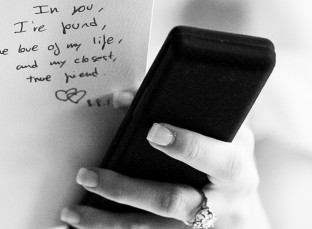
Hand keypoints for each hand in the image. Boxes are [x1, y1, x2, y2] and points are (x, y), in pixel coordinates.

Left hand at [60, 124, 270, 228]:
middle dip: (126, 190)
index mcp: (236, 171)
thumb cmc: (224, 150)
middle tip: (88, 175)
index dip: (186, 145)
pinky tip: (78, 228)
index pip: (215, 158)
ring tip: (71, 212)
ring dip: (106, 222)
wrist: (240, 204)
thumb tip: (123, 97)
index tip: (152, 131)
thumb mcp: (220, 128)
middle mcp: (220, 206)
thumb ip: (184, 110)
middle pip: (171, 202)